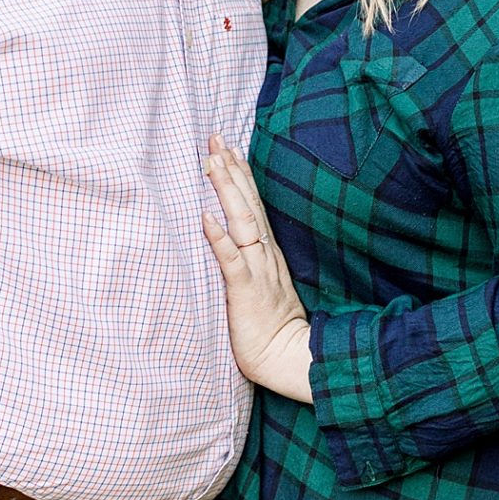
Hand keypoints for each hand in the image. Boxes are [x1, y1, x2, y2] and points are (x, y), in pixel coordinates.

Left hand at [202, 135, 313, 401]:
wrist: (292, 361)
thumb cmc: (276, 331)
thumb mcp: (266, 290)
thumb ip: (256, 266)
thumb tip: (240, 244)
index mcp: (269, 255)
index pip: (254, 207)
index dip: (242, 177)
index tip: (229, 148)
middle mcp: (265, 256)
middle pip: (248, 204)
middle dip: (231, 170)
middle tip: (216, 138)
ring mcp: (257, 271)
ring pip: (241, 222)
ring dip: (226, 191)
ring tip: (211, 162)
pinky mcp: (246, 292)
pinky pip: (232, 261)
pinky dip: (219, 238)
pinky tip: (206, 217)